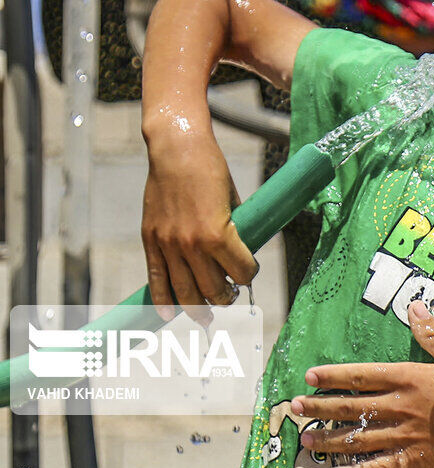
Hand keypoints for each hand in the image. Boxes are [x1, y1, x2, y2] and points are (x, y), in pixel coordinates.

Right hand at [141, 126, 256, 320]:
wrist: (177, 151)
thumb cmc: (212, 171)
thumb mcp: (234, 201)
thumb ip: (237, 229)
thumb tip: (243, 251)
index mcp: (219, 234)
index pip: (242, 272)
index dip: (249, 275)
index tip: (249, 273)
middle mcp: (192, 245)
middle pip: (213, 290)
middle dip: (225, 297)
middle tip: (230, 297)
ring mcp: (169, 245)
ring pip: (185, 292)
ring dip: (199, 309)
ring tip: (208, 315)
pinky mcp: (151, 241)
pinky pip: (156, 280)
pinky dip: (163, 301)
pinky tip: (169, 316)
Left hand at [292, 301, 433, 467]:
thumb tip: (414, 306)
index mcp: (409, 379)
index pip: (363, 375)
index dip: (334, 375)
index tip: (309, 376)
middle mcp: (399, 407)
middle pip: (351, 406)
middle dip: (320, 407)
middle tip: (295, 408)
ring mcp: (402, 437)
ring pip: (357, 438)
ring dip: (328, 439)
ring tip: (306, 440)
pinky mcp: (411, 462)